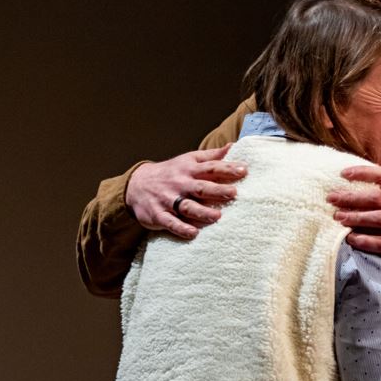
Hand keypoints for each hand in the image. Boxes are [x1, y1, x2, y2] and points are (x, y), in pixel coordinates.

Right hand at [125, 144, 246, 239]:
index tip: (244, 170)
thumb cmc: (171, 172)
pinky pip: (170, 222)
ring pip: (187, 206)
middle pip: (200, 187)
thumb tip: (232, 146)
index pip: (210, 167)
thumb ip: (210, 156)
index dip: (227, 168)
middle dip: (217, 190)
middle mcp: (180, 184)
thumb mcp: (188, 160)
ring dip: (202, 212)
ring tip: (217, 216)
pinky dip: (181, 228)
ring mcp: (168, 200)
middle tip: (233, 193)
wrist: (137, 184)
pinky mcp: (158, 215)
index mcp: (188, 169)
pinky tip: (193, 233)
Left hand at [326, 165, 380, 283]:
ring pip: (378, 218)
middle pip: (376, 196)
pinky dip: (364, 240)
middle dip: (351, 196)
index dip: (364, 172)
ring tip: (337, 218)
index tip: (344, 173)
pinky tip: (351, 239)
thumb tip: (370, 187)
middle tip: (331, 198)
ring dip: (355, 217)